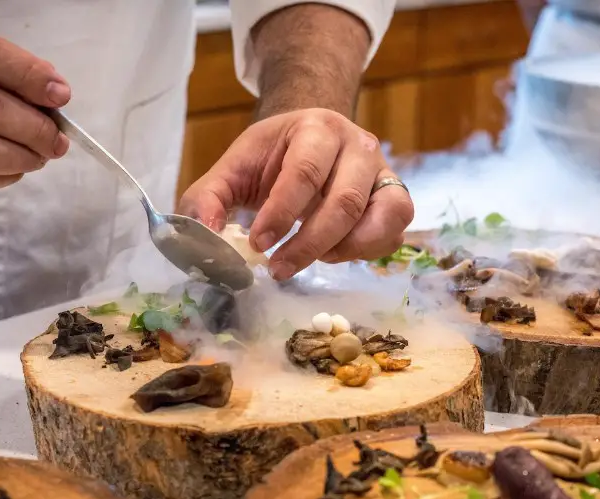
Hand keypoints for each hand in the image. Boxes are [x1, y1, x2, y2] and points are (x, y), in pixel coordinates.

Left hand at [179, 108, 413, 279]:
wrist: (312, 139)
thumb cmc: (273, 157)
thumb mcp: (234, 168)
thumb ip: (208, 198)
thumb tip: (204, 236)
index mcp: (317, 128)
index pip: (304, 172)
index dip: (281, 213)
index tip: (258, 244)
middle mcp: (359, 146)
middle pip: (345, 201)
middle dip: (309, 244)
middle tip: (278, 269)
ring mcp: (384, 172)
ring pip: (381, 218)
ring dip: (343, 250)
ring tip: (311, 260)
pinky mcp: (396, 199)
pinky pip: (393, 233)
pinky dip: (366, 252)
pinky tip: (334, 254)